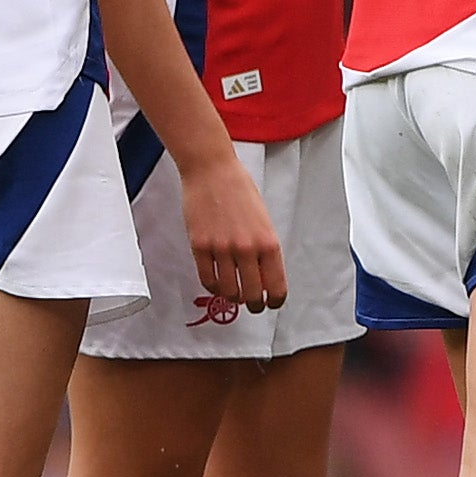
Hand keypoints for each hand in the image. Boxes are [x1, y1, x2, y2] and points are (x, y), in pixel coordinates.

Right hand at [180, 142, 285, 312]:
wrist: (212, 171)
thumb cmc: (240, 190)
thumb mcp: (264, 220)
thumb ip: (264, 248)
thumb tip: (264, 275)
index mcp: (268, 242)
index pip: (275, 285)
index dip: (274, 300)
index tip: (272, 303)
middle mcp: (247, 248)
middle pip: (252, 294)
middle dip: (255, 305)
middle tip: (254, 305)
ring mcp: (222, 249)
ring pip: (229, 291)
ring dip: (233, 298)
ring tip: (235, 296)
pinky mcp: (200, 246)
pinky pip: (207, 278)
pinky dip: (214, 287)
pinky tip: (217, 284)